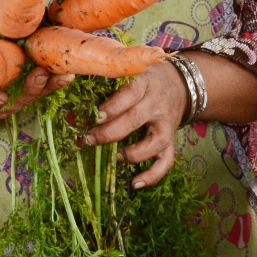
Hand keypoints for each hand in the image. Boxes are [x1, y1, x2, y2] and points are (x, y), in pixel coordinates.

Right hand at [0, 63, 72, 133]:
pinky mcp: (18, 93)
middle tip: (40, 78)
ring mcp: (4, 99)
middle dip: (27, 91)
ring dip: (47, 86)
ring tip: (64, 72)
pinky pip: (38, 90)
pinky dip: (53, 82)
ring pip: (28, 96)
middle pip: (10, 99)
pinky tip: (70, 71)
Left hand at [83, 61, 188, 189]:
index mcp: (145, 84)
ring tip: (113, 157)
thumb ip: (109, 84)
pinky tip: (136, 183)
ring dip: (132, 154)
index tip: (94, 117)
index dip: (112, 107)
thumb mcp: (132, 72)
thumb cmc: (146, 80)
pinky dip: (153, 174)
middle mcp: (157, 104)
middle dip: (110, 133)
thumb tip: (75, 101)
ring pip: (155, 142)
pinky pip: (167, 160)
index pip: (129, 94)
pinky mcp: (172, 139)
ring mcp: (166, 124)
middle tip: (89, 140)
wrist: (181, 84)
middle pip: (136, 119)